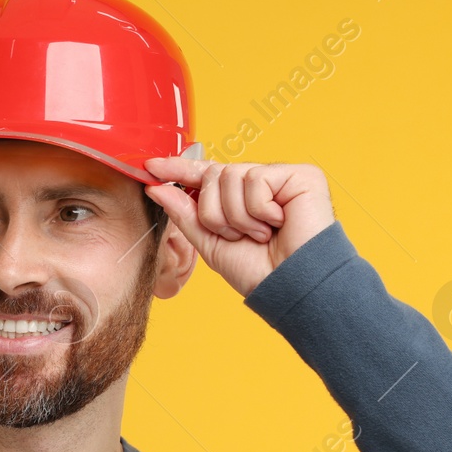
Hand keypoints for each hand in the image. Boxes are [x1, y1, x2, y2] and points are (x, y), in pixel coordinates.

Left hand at [142, 157, 334, 297]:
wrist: (291, 286)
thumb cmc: (258, 271)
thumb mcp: (210, 243)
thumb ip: (185, 214)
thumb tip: (156, 187)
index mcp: (239, 198)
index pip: (204, 175)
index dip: (178, 169)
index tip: (151, 166)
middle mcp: (259, 183)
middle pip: (212, 176)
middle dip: (215, 213)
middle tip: (239, 236)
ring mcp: (280, 177)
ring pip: (231, 177)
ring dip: (237, 216)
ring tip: (260, 234)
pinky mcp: (300, 175)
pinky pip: (256, 179)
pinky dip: (258, 210)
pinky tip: (277, 223)